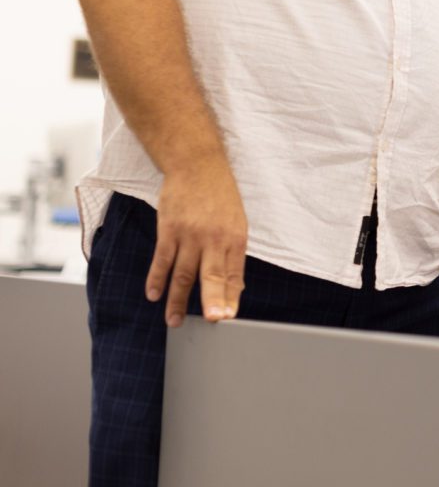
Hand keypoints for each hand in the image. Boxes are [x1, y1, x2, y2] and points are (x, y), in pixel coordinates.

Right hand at [146, 158, 246, 326]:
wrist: (197, 165)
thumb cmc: (220, 196)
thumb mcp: (237, 222)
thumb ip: (233, 253)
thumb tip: (234, 287)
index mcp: (236, 238)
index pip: (234, 274)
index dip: (231, 296)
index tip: (228, 316)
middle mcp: (214, 238)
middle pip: (212, 275)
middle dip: (212, 301)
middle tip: (212, 321)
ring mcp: (190, 235)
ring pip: (183, 273)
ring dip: (177, 299)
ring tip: (174, 321)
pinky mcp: (169, 229)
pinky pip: (162, 259)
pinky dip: (156, 279)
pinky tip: (153, 294)